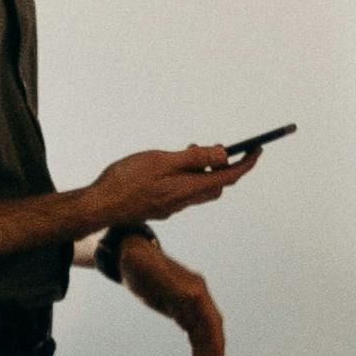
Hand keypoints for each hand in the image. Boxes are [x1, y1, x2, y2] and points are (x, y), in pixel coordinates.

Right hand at [86, 144, 259, 230]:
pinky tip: (171, 166)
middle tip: (218, 147)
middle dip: (224, 166)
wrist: (97, 207)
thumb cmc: (126, 181)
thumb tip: (224, 154)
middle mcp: (184, 201)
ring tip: (190, 150)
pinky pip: (182, 192)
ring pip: (198, 189)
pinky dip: (186, 177)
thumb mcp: (163, 161)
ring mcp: (171, 207)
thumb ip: (194, 158)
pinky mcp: (159, 208)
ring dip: (202, 171)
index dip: (246, 163)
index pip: (229, 177)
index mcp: (189, 189)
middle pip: (216, 185)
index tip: (258, 149)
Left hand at [118, 237, 227, 355]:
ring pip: (202, 339)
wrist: (132, 257)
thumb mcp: (154, 274)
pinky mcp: (183, 313)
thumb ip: (173, 287)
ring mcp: (192, 308)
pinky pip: (194, 338)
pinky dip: (196, 354)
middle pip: (208, 334)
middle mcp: (198, 300)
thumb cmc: (141, 264)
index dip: (216, 339)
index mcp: (195, 291)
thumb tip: (194, 297)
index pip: (210, 320)